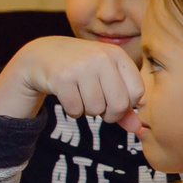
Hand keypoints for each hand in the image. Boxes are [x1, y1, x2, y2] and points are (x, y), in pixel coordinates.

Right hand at [0, 36, 140, 123]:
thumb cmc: (82, 69)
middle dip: (110, 114)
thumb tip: (138, 128)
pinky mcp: (61, 78)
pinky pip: (76, 110)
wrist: (43, 54)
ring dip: (88, 111)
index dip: (128, 105)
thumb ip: (125, 104)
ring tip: (81, 96)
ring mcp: (80, 66)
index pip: (137, 92)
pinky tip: (68, 96)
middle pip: (119, 104)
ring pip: (96, 109)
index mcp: (117, 55)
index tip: (115, 102)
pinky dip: (73, 111)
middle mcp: (101, 57)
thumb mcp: (106, 79)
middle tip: (99, 108)